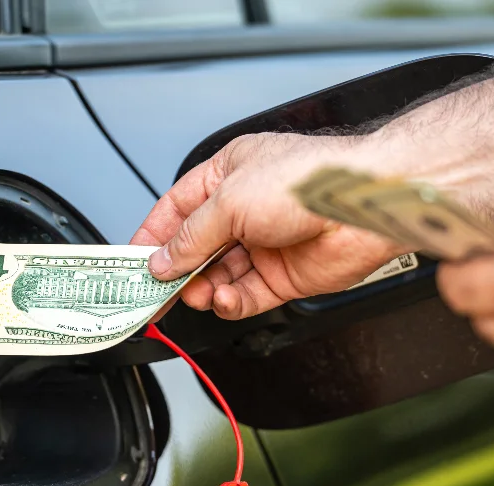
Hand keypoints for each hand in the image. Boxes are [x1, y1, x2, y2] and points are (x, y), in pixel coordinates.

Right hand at [131, 132, 414, 319]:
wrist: (361, 206)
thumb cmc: (309, 180)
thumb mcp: (229, 200)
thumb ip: (191, 236)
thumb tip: (162, 260)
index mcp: (230, 175)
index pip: (178, 208)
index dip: (153, 234)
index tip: (133, 261)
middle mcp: (246, 209)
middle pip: (196, 247)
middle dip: (175, 269)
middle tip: (154, 291)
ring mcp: (265, 244)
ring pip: (218, 275)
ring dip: (203, 287)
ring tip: (195, 293)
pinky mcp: (284, 276)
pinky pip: (245, 296)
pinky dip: (230, 301)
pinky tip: (222, 298)